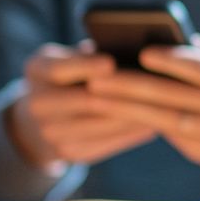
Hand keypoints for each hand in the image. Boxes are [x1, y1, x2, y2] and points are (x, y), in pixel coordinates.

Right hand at [6, 43, 157, 172]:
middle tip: (154, 87)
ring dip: (134, 115)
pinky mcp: (68, 153)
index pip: (59, 69)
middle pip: (84, 101)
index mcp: (37, 70)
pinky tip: (154, 122)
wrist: (43, 116)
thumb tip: (134, 47)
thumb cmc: (72, 74)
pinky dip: (132, 133)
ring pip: (100, 125)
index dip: (86, 67)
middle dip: (121, 95)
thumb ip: (95, 52)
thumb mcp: (73, 56)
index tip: (110, 63)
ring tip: (163, 105)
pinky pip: (106, 143)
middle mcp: (36, 104)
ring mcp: (50, 132)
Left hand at [85, 23, 199, 170]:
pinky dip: (143, 125)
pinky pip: (174, 139)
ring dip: (131, 110)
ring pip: (172, 123)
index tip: (143, 53)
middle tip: (99, 77)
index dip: (175, 62)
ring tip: (98, 96)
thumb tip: (177, 41)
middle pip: (181, 99)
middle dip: (136, 87)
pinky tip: (118, 112)